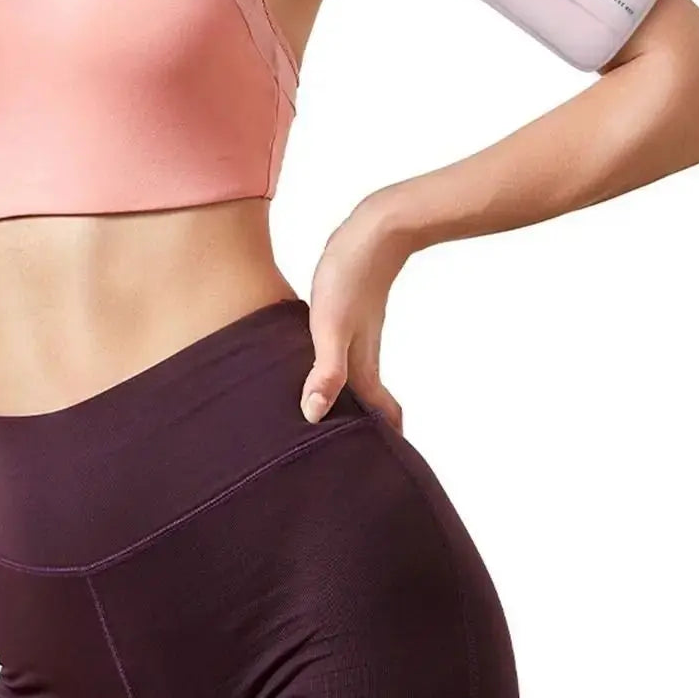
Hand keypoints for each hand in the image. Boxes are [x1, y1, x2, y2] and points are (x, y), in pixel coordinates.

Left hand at [300, 189, 417, 431]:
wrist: (376, 230)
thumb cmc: (351, 277)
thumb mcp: (330, 327)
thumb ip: (327, 371)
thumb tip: (314, 415)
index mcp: (363, 364)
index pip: (381, 413)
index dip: (383, 441)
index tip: (378, 468)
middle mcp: (364, 353)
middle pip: (369, 400)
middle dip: (364, 429)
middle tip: (348, 454)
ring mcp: (360, 332)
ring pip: (358, 377)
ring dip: (350, 399)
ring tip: (328, 418)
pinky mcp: (351, 313)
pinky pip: (345, 353)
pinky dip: (338, 371)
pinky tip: (317, 366)